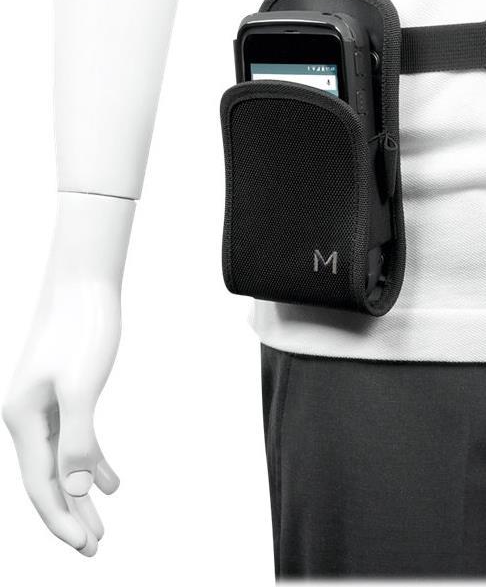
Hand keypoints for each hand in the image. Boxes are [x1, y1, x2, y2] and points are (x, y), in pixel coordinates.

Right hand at [2, 193, 131, 554]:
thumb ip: (78, 438)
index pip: (41, 484)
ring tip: (102, 527)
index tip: (87, 546)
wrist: (84, 285)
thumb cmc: (83, 329)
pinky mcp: (64, 395)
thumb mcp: (82, 386)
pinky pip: (74, 440)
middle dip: (70, 516)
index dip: (62, 518)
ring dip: (83, 495)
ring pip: (62, 463)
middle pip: (48, 480)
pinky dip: (92, 463)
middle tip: (94, 550)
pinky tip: (113, 483)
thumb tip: (80, 488)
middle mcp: (26, 417)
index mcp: (22, 419)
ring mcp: (44, 407)